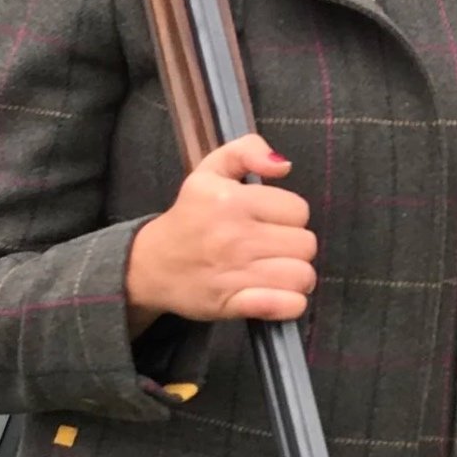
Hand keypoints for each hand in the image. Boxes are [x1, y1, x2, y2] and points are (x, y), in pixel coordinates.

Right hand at [126, 134, 316, 327]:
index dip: (290, 215)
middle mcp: (235, 236)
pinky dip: (290, 303)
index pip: (298, 210)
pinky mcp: (233, 304)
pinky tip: (279, 295)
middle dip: (296, 245)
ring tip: (279, 270)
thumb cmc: (189, 215)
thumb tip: (283, 165)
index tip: (272, 219)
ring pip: (302, 275)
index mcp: (231, 200)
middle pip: (306, 244)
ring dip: (297, 275)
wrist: (151, 264)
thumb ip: (248, 150)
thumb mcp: (211, 170)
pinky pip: (286, 305)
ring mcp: (235, 273)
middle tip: (275, 246)